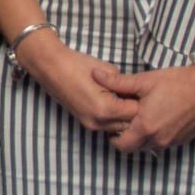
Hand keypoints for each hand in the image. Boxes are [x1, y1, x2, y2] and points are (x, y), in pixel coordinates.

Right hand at [15, 33, 136, 136]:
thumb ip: (125, 86)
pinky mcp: (85, 123)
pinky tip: (114, 103)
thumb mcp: (108, 71)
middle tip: (136, 96)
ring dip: (124, 118)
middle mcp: (98, 122)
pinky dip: (114, 118)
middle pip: (129, 125)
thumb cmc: (77, 65)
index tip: (143, 92)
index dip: (142, 101)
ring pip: (118, 129)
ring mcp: (90, 124)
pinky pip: (107, 126)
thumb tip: (136, 94)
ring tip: (125, 99)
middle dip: (135, 113)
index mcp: (106, 109)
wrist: (51, 66)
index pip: (136, 113)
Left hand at [95, 63, 194, 153]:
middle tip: (122, 120)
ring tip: (138, 117)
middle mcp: (159, 139)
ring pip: (148, 146)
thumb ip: (117, 82)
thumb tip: (95, 75)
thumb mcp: (144, 81)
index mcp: (146, 127)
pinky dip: (155, 135)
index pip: (121, 144)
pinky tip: (155, 117)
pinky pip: (162, 143)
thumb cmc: (176, 83)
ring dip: (141, 137)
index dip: (112, 136)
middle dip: (125, 137)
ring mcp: (172, 141)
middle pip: (134, 147)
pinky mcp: (183, 139)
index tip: (110, 123)